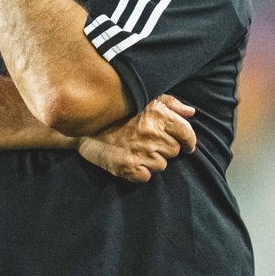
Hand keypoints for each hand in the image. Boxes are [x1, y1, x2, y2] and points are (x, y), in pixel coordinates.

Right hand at [76, 94, 196, 182]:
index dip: (189, 141)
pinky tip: (129, 160)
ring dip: (152, 160)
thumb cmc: (116, 111)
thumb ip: (170, 104)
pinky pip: (146, 177)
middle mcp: (151, 133)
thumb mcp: (145, 99)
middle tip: (148, 142)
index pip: (186, 133)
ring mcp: (140, 151)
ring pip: (161, 165)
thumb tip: (190, 113)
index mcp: (157, 114)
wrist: (83, 127)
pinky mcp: (128, 167)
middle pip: (174, 151)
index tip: (187, 145)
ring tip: (135, 149)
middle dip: (165, 148)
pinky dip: (139, 172)